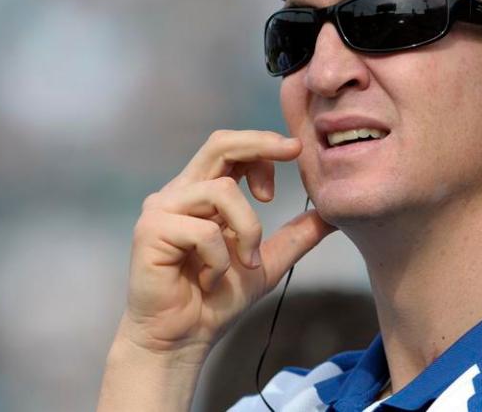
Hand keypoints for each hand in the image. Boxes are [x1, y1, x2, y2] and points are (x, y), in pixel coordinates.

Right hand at [118, 130, 334, 357]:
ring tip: (246, 262)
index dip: (263, 146)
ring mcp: (162, 209)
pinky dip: (220, 260)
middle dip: (261, 143)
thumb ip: (295, 236)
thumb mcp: (267, 262)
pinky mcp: (151, 231)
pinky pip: (204, 231)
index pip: (232, 148)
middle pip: (220, 144)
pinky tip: (209, 280)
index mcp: (203, 193)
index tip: (295, 156)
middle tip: (293, 150)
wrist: (183, 339)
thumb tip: (331, 217)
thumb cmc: (216, 300)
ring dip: (248, 229)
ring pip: (221, 191)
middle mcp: (180, 193)